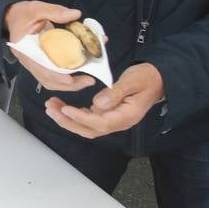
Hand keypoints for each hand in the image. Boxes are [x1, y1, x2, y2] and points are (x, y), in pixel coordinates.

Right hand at [4, 1, 96, 92]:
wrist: (11, 18)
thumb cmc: (22, 14)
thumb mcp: (36, 8)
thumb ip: (55, 11)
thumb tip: (76, 14)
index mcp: (25, 50)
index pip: (41, 69)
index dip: (57, 76)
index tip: (73, 78)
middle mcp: (29, 62)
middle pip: (49, 81)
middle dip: (70, 84)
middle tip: (89, 80)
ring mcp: (34, 65)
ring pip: (52, 82)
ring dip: (70, 84)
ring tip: (87, 80)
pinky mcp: (40, 64)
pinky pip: (54, 76)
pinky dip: (67, 77)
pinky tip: (80, 72)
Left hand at [44, 64, 163, 138]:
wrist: (158, 79)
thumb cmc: (147, 78)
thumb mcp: (132, 81)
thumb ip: (115, 93)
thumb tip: (98, 104)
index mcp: (126, 116)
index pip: (100, 123)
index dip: (81, 118)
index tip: (65, 109)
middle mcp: (118, 122)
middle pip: (90, 129)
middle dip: (68, 122)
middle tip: (50, 109)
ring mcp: (113, 120)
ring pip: (87, 126)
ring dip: (68, 119)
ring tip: (51, 107)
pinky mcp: (109, 114)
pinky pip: (89, 119)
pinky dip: (74, 114)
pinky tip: (63, 106)